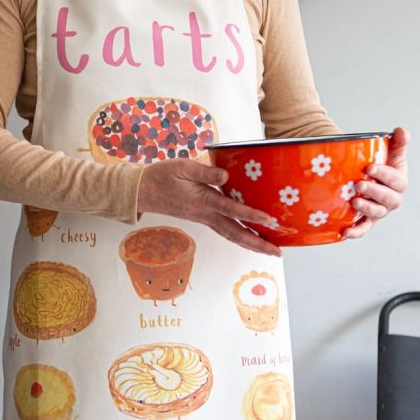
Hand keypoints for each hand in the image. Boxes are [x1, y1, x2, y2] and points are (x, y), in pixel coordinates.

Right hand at [137, 159, 281, 256]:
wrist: (142, 192)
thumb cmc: (162, 176)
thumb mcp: (183, 167)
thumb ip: (206, 171)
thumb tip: (227, 175)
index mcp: (203, 200)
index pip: (231, 209)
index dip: (251, 214)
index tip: (269, 219)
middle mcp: (206, 214)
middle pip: (236, 233)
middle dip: (257, 243)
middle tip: (277, 252)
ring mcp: (204, 219)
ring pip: (231, 235)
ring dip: (251, 244)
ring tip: (269, 251)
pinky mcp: (202, 218)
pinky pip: (225, 231)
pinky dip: (239, 238)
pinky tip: (249, 239)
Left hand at [342, 126, 409, 239]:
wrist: (368, 177)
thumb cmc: (382, 165)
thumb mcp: (391, 152)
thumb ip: (398, 142)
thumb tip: (401, 130)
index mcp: (399, 182)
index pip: (396, 181)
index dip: (384, 175)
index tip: (370, 168)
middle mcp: (391, 199)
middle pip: (388, 199)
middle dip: (374, 191)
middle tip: (359, 184)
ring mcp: (379, 211)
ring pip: (376, 213)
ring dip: (366, 208)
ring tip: (354, 201)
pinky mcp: (366, 220)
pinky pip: (362, 228)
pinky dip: (355, 232)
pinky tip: (344, 232)